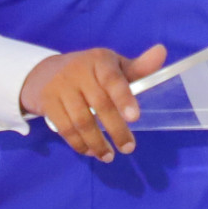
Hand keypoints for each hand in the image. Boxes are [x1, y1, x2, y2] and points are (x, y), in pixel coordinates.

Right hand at [19, 44, 166, 161]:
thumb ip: (138, 67)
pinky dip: (79, 144)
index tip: (135, 118)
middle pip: (100, 104)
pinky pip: (65, 128)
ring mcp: (61, 87)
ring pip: (81, 120)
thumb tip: (162, 52)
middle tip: (128, 148)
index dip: (124, 98)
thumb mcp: (113, 65)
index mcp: (100, 60)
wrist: (45, 72)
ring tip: (109, 156)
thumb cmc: (90, 71)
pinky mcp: (47, 103)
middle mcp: (79, 71)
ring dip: (97, 142)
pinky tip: (90, 152)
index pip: (113, 79)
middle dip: (116, 129)